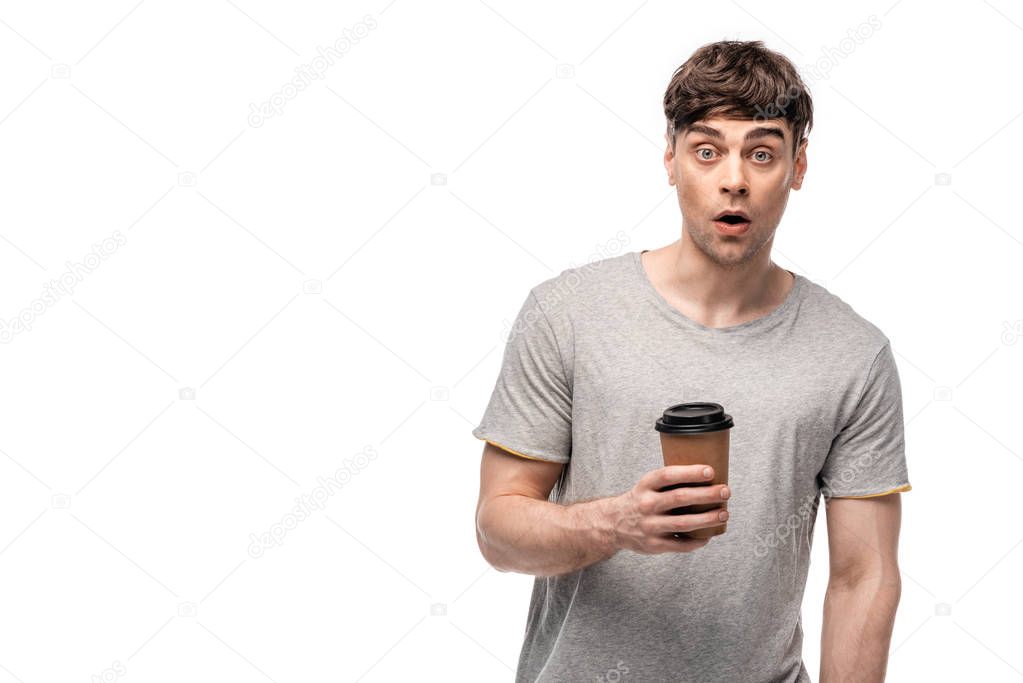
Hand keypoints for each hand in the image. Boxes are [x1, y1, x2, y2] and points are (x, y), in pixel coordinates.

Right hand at [610, 464, 729, 554]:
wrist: (613, 524)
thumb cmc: (641, 500)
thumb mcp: (648, 485)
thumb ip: (671, 482)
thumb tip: (709, 477)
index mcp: (646, 485)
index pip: (668, 475)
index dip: (690, 473)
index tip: (710, 471)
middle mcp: (646, 504)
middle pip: (680, 498)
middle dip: (707, 495)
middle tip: (725, 491)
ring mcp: (650, 526)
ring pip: (684, 523)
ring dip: (708, 519)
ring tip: (724, 514)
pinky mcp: (654, 544)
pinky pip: (681, 544)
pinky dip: (698, 540)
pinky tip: (709, 535)